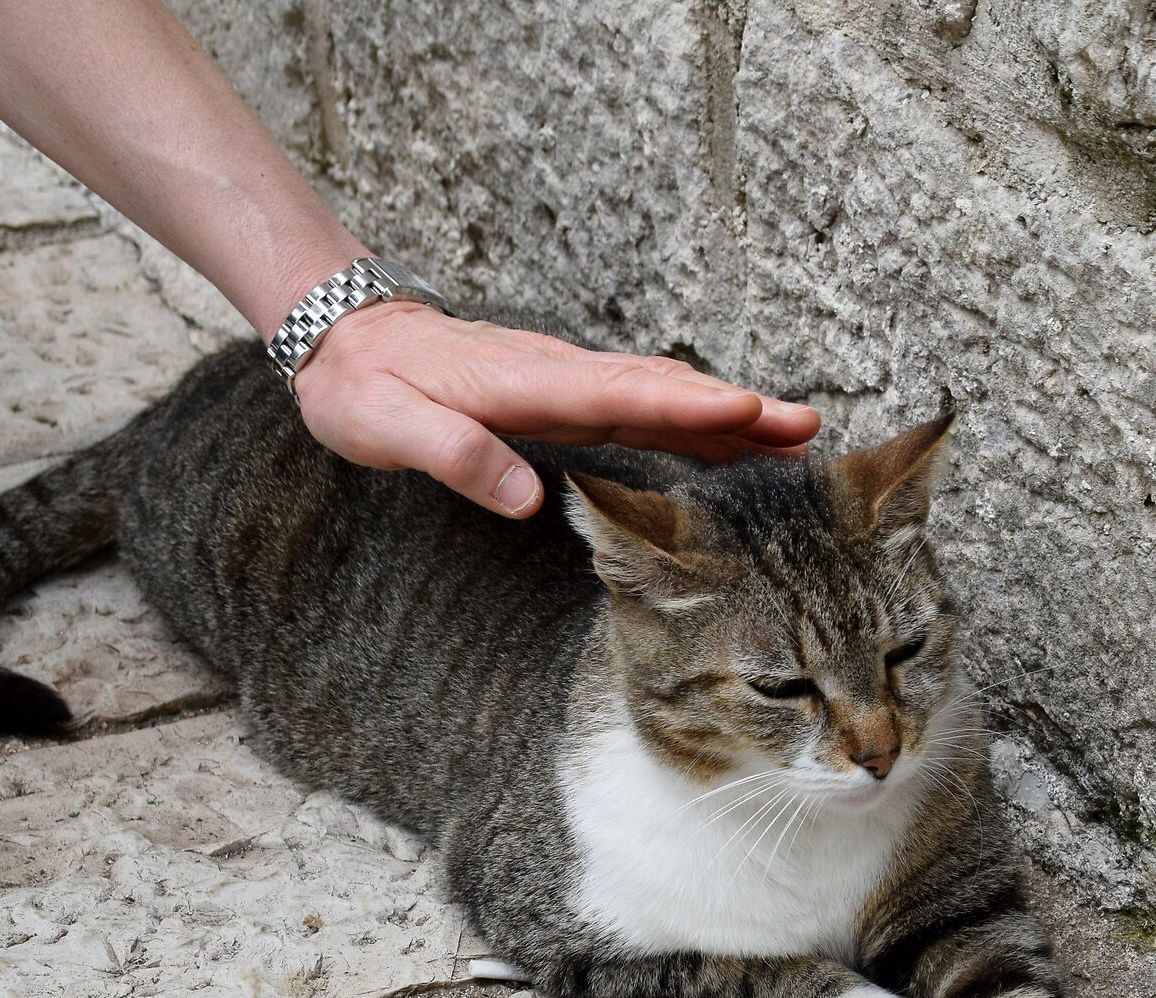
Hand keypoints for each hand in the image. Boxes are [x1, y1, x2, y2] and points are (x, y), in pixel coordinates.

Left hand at [290, 303, 822, 516]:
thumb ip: (454, 456)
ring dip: (728, 414)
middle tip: (806, 427)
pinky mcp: (566, 396)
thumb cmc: (364, 388)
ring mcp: (567, 383)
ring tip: (794, 437)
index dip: (685, 404)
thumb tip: (525, 499)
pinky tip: (729, 437)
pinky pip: (641, 405)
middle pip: (662, 389)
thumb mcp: (386, 426)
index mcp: (524, 382)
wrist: (348, 340)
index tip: (746, 410)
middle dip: (738, 408)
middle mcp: (559, 375)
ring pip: (661, 394)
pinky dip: (693, 418)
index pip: (620, 392)